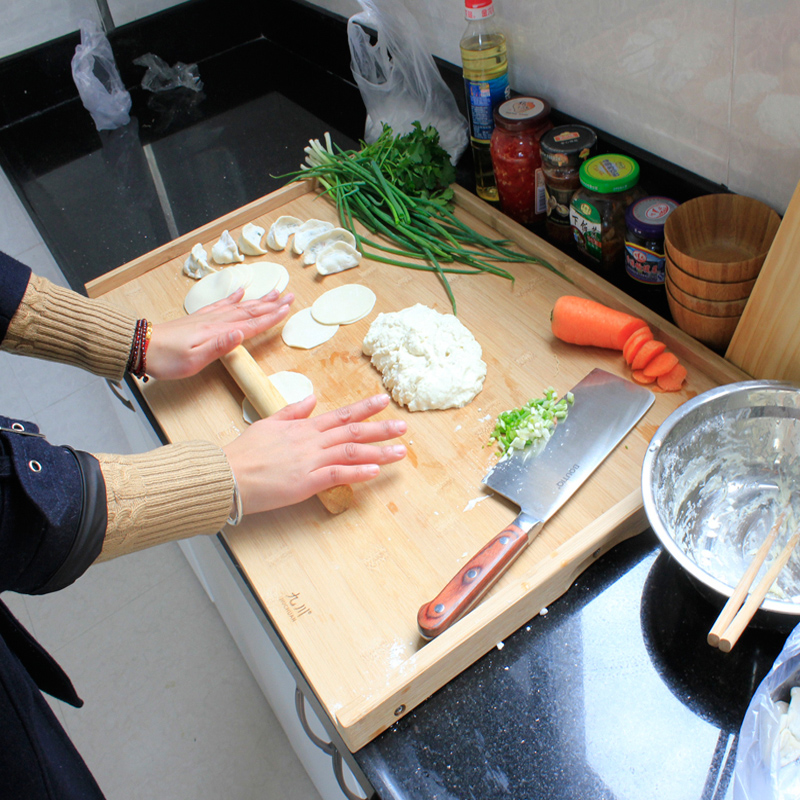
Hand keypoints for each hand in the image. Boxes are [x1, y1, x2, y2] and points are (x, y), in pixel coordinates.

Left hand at [146, 288, 293, 379]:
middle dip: (271, 304)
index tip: (287, 309)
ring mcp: (207, 318)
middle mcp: (215, 321)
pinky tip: (240, 293)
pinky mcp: (199, 319)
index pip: (250, 324)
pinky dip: (233, 298)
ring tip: (273, 292)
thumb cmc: (167, 358)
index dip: (270, 317)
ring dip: (258, 300)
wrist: (141, 346)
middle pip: (249, 311)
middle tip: (289, 296)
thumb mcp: (194, 359)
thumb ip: (219, 346)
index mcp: (218, 332)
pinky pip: (221, 305)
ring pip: (239, 306)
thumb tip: (241, 333)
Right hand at [222, 393, 406, 514]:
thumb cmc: (244, 452)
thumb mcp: (268, 423)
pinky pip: (336, 474)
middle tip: (403, 428)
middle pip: (353, 432)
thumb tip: (311, 399)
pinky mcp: (305, 482)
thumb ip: (292, 411)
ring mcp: (310, 461)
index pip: (340, 415)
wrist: (227, 474)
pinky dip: (357, 472)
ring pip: (351, 452)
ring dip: (378, 451)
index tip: (383, 401)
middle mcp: (311, 441)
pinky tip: (375, 471)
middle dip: (381, 429)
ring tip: (400, 452)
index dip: (364, 408)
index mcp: (303, 427)